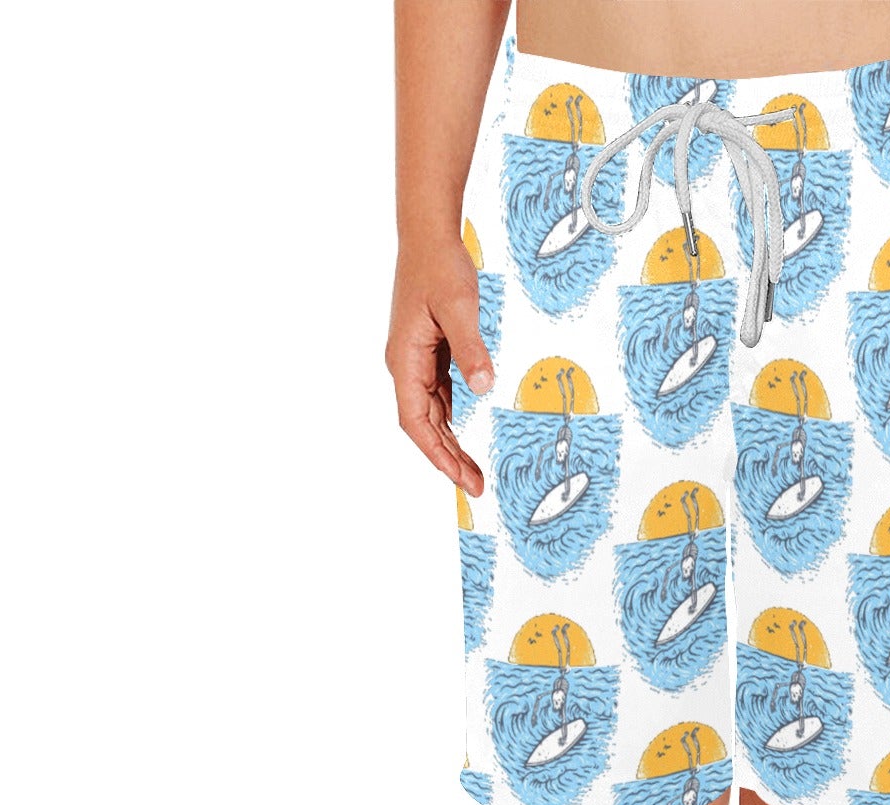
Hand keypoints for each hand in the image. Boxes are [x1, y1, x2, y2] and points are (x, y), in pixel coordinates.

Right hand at [385, 236, 494, 494]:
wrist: (428, 233)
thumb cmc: (439, 265)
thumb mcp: (459, 307)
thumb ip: (471, 348)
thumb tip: (483, 385)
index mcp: (405, 359)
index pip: (416, 421)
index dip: (437, 454)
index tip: (459, 478)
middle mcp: (406, 364)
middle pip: (424, 425)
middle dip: (448, 458)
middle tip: (476, 485)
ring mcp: (416, 359)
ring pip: (431, 413)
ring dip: (450, 442)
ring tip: (474, 469)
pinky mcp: (428, 351)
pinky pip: (439, 396)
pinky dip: (453, 419)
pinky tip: (468, 432)